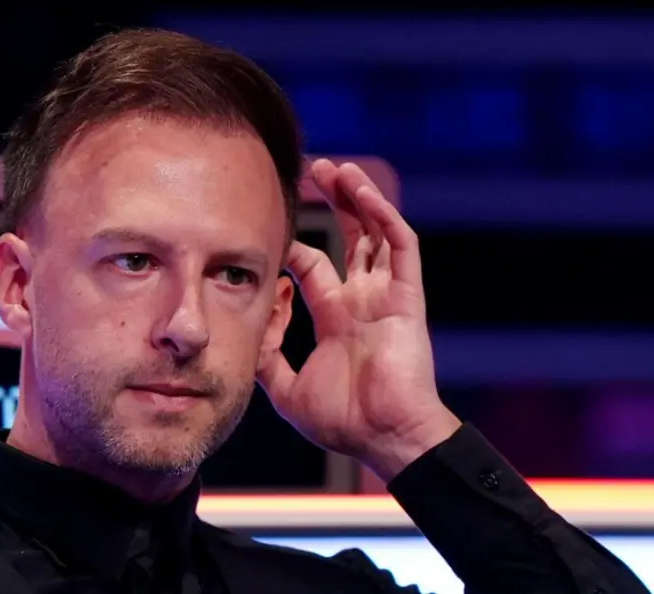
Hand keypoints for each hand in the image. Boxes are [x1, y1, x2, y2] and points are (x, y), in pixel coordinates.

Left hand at [257, 158, 459, 480]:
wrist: (385, 439)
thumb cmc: (344, 422)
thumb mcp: (287, 389)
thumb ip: (267, 358)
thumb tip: (248, 330)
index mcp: (336, 318)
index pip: (315, 267)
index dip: (294, 248)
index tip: (271, 234)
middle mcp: (362, 301)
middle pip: (349, 239)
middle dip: (332, 206)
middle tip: (312, 172)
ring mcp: (386, 296)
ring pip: (375, 233)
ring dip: (358, 198)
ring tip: (336, 168)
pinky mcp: (406, 298)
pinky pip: (399, 247)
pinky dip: (383, 216)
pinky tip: (363, 191)